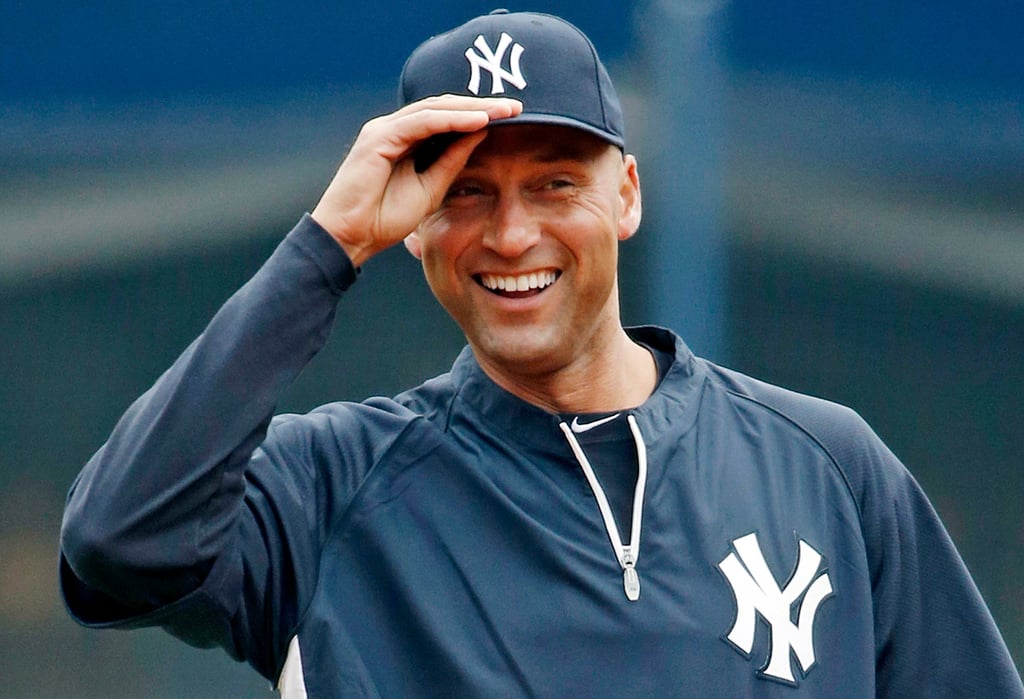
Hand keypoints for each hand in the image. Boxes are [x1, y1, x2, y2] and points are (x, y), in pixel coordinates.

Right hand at [311, 95, 521, 266]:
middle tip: (517, 106)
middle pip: (444, 107)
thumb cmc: (385, 218)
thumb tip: (481, 134)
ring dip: (472, 108)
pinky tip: (477, 120)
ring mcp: (384, 130)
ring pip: (435, 109)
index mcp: (405, 139)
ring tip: (504, 110)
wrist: (352, 237)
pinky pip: (422, 122)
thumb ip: (452, 160)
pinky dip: (451, 119)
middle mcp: (394, 129)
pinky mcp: (378, 138)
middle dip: (481, 105)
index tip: (513, 117)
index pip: (447, 118)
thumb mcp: (431, 188)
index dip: (479, 115)